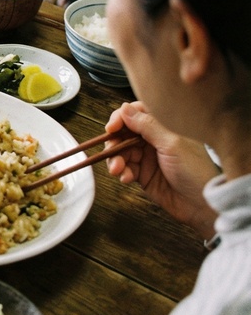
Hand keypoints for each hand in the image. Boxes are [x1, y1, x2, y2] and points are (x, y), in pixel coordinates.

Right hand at [105, 102, 218, 240]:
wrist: (202, 206)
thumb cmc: (194, 171)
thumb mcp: (172, 144)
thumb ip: (147, 126)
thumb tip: (124, 108)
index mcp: (164, 128)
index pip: (137, 114)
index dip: (121, 118)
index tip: (111, 128)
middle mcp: (154, 140)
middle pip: (124, 133)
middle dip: (114, 141)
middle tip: (111, 150)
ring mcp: (147, 157)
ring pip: (121, 151)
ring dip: (115, 159)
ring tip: (117, 169)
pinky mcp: (143, 174)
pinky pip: (125, 168)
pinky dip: (122, 172)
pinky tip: (126, 178)